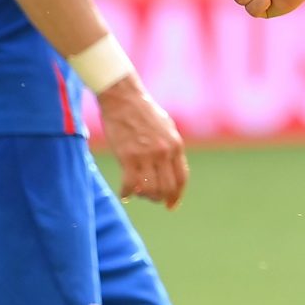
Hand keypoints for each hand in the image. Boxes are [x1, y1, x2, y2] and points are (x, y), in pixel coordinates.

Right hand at [96, 78, 187, 209]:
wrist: (123, 98)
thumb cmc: (143, 111)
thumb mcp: (167, 128)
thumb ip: (171, 148)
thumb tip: (172, 169)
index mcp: (176, 146)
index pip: (181, 179)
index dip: (176, 196)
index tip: (171, 206)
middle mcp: (164, 152)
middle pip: (166, 188)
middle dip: (159, 198)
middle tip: (150, 198)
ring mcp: (146, 155)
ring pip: (149, 190)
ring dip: (143, 196)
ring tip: (137, 192)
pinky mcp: (127, 156)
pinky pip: (131, 184)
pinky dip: (127, 193)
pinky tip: (124, 194)